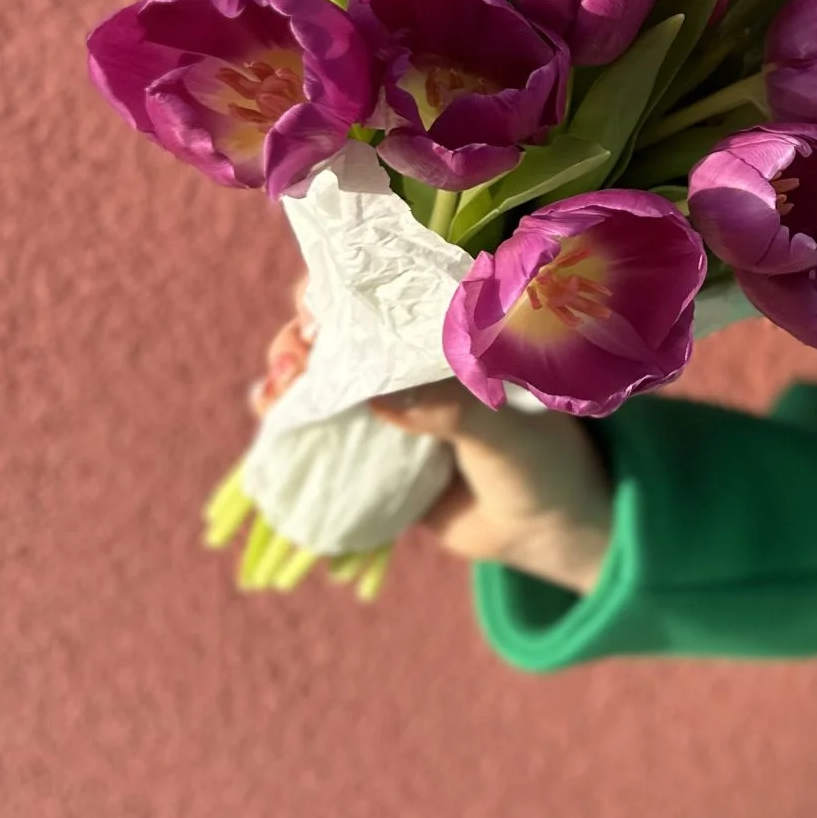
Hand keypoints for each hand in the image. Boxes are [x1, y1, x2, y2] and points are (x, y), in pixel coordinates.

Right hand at [249, 276, 615, 596]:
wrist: (543, 531)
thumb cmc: (540, 461)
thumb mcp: (506, 432)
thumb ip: (453, 411)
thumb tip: (383, 398)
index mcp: (449, 332)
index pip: (389, 288)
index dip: (346, 286)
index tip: (320, 306)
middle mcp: (411, 360)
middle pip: (341, 329)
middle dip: (305, 334)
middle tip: (296, 358)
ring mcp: (386, 404)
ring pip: (320, 375)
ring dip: (288, 375)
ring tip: (277, 391)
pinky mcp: (371, 449)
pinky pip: (320, 428)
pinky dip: (288, 418)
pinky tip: (272, 418)